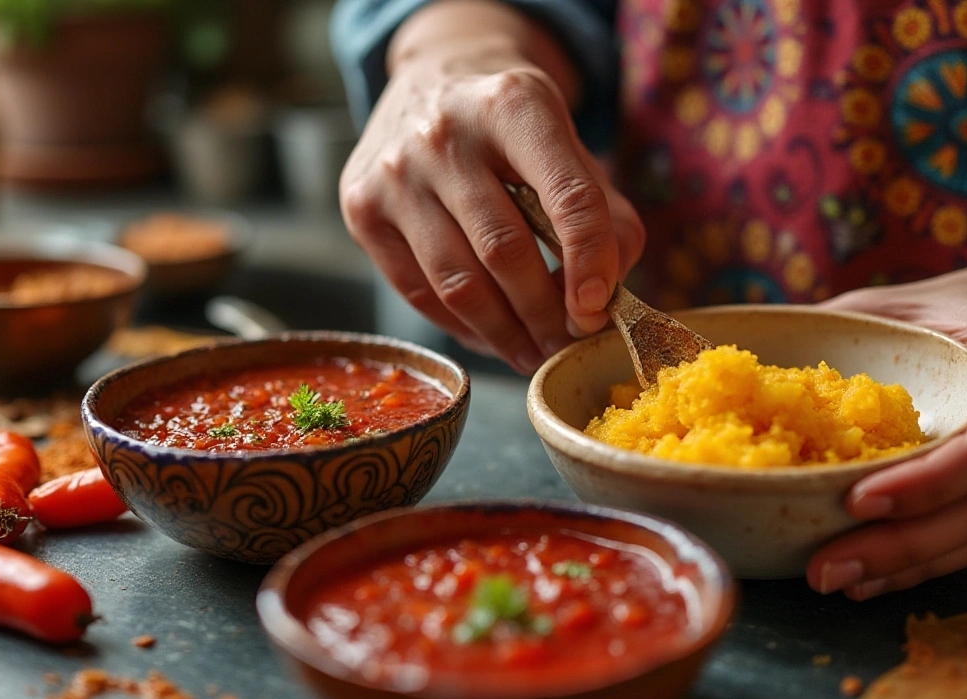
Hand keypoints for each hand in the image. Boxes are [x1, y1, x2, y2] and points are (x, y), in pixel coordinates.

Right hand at [339, 38, 643, 373]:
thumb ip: (603, 212)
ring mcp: (394, 172)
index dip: (590, 262)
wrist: (431, 79)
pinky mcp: (360, 207)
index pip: (567, 197)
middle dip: (546, 314)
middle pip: (505, 251)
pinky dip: (464, 327)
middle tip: (570, 344)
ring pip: (458, 284)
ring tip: (535, 352)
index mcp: (513, 105)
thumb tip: (606, 296)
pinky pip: (419, 292)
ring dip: (505, 334)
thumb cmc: (511, 127)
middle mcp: (444, 134)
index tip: (599, 309)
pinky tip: (492, 336)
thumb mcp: (567, 142)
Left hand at [806, 278, 966, 599]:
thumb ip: (834, 322)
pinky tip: (864, 579)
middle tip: (828, 567)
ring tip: (837, 579)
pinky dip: (918, 566)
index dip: (931, 480)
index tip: (858, 501)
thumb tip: (736, 338)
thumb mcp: (888, 301)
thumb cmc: (929, 310)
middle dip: (906, 544)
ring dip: (908, 566)